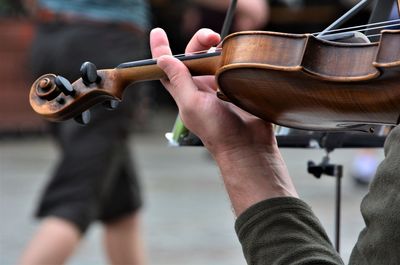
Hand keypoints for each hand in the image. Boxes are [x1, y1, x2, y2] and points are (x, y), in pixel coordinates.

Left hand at [150, 28, 297, 215]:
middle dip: (199, 42)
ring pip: (213, 57)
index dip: (160, 50)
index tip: (157, 32)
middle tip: (212, 37)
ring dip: (217, 47)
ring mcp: (220, 85)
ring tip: (224, 45)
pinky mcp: (237, 85)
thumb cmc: (218, 131)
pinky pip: (232, 64)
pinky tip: (237, 54)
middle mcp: (200, 87)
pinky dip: (233, 56)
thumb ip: (179, 81)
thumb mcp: (192, 105)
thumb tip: (162, 59)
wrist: (248, 144)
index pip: (167, 68)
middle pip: (193, 56)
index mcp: (185, 92)